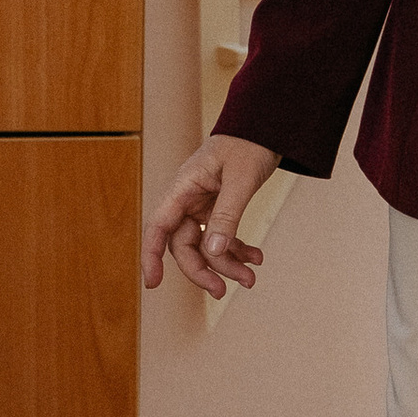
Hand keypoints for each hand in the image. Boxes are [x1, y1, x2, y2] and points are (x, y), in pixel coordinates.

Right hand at [143, 134, 281, 301]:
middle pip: (184, 244)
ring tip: (250, 278)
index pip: (159, 226)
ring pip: (206, 245)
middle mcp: (188, 199)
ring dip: (226, 264)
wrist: (266, 125)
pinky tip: (256, 258)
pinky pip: (222, 236)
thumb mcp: (241, 180)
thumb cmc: (249, 143)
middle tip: (224, 291)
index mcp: (183, 187)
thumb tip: (212, 253)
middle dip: (204, 270)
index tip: (152, 283)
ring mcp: (203, 205)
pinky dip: (238, 250)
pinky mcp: (220, 207)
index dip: (151, 256)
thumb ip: (227, 215)